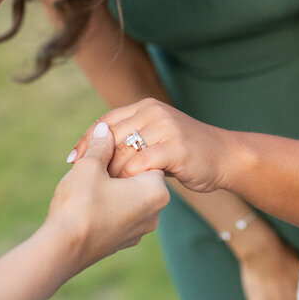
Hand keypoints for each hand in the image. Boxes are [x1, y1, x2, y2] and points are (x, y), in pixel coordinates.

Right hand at [47, 123, 168, 274]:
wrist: (61, 251)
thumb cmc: (79, 205)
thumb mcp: (89, 166)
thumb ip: (101, 145)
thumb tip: (105, 129)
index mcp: (156, 191)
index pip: (147, 158)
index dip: (123, 150)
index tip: (104, 150)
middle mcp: (155, 213)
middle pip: (139, 177)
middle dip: (117, 168)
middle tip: (94, 165)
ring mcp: (140, 230)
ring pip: (129, 197)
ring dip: (111, 187)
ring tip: (88, 184)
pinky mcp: (123, 242)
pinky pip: (120, 214)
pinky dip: (107, 206)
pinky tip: (86, 204)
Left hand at [66, 98, 228, 192]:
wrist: (226, 156)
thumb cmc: (189, 152)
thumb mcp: (159, 137)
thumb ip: (133, 138)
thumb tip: (97, 152)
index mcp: (146, 107)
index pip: (106, 120)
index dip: (87, 140)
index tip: (72, 160)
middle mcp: (153, 112)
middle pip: (110, 135)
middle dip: (93, 159)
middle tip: (81, 180)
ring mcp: (165, 128)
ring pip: (123, 150)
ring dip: (109, 172)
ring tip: (100, 190)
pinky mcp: (174, 148)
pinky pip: (140, 165)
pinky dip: (128, 179)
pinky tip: (124, 192)